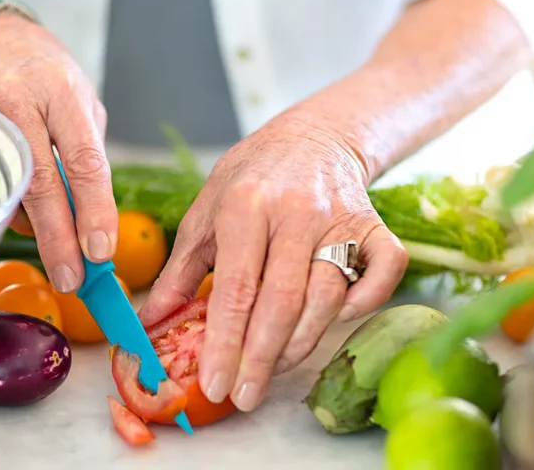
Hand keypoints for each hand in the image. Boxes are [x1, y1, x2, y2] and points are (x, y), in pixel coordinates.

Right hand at [0, 11, 115, 292]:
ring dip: (36, 228)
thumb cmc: (39, 70)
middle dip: (59, 240)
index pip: (84, 160)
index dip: (94, 210)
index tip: (101, 251)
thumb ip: (86, 148)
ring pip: (10, 190)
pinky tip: (25, 211)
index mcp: (60, 91)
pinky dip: (11, 207)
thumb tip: (94, 213)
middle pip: (40, 185)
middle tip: (73, 279)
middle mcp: (17, 103)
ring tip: (55, 244)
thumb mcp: (76, 95)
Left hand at [138, 98, 408, 412]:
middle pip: (283, 301)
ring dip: (301, 343)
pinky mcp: (374, 224)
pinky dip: (363, 304)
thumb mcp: (205, 213)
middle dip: (261, 358)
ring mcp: (340, 218)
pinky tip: (334, 321)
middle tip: (244, 395)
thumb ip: (180, 271)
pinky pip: (383, 273)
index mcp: (245, 205)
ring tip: (273, 368)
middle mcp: (296, 211)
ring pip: (328, 297)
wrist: (310, 137)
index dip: (225, 343)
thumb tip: (150, 322)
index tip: (214, 385)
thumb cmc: (250, 179)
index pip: (235, 288)